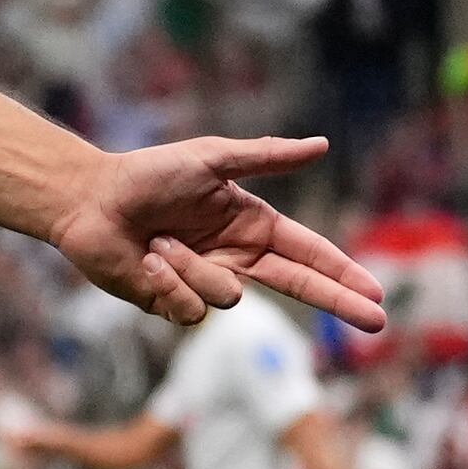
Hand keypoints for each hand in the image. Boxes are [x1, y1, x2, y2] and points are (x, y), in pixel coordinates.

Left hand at [48, 136, 386, 331]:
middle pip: (299, 289)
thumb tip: (322, 145)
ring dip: (193, 266)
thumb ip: (267, 157)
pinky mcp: (174, 305)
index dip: (342, 274)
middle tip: (376, 323)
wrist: (90, 202)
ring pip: (229, 298)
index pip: (309, 254)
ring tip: (160, 240)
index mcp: (251, 227)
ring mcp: (206, 285)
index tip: (375, 293)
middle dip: (337, 302)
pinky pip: (192, 310)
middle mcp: (236, 259)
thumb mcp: (212, 159)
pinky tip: (148, 262)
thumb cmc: (148, 175)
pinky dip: (171, 282)